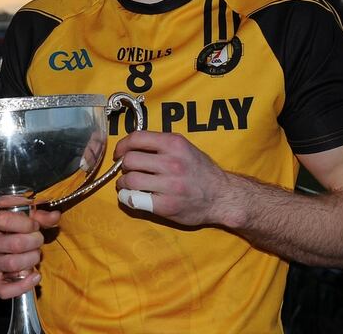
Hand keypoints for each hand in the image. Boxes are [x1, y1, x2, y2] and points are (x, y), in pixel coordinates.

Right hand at [0, 196, 60, 298]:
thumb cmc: (2, 225)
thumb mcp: (16, 213)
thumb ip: (37, 215)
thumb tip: (55, 216)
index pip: (5, 220)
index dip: (27, 223)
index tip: (34, 225)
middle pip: (15, 244)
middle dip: (35, 241)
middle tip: (37, 239)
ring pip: (13, 264)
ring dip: (32, 259)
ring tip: (34, 253)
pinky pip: (5, 290)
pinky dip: (24, 285)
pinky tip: (35, 275)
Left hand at [114, 130, 231, 226]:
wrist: (222, 196)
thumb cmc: (201, 171)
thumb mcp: (185, 148)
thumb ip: (161, 145)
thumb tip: (131, 146)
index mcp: (175, 144)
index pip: (137, 138)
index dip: (122, 145)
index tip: (119, 153)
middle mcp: (172, 162)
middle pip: (130, 160)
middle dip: (123, 166)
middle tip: (127, 171)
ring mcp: (169, 185)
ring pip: (130, 180)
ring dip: (123, 183)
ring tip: (127, 185)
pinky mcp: (166, 205)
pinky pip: (135, 199)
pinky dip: (127, 198)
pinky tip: (131, 197)